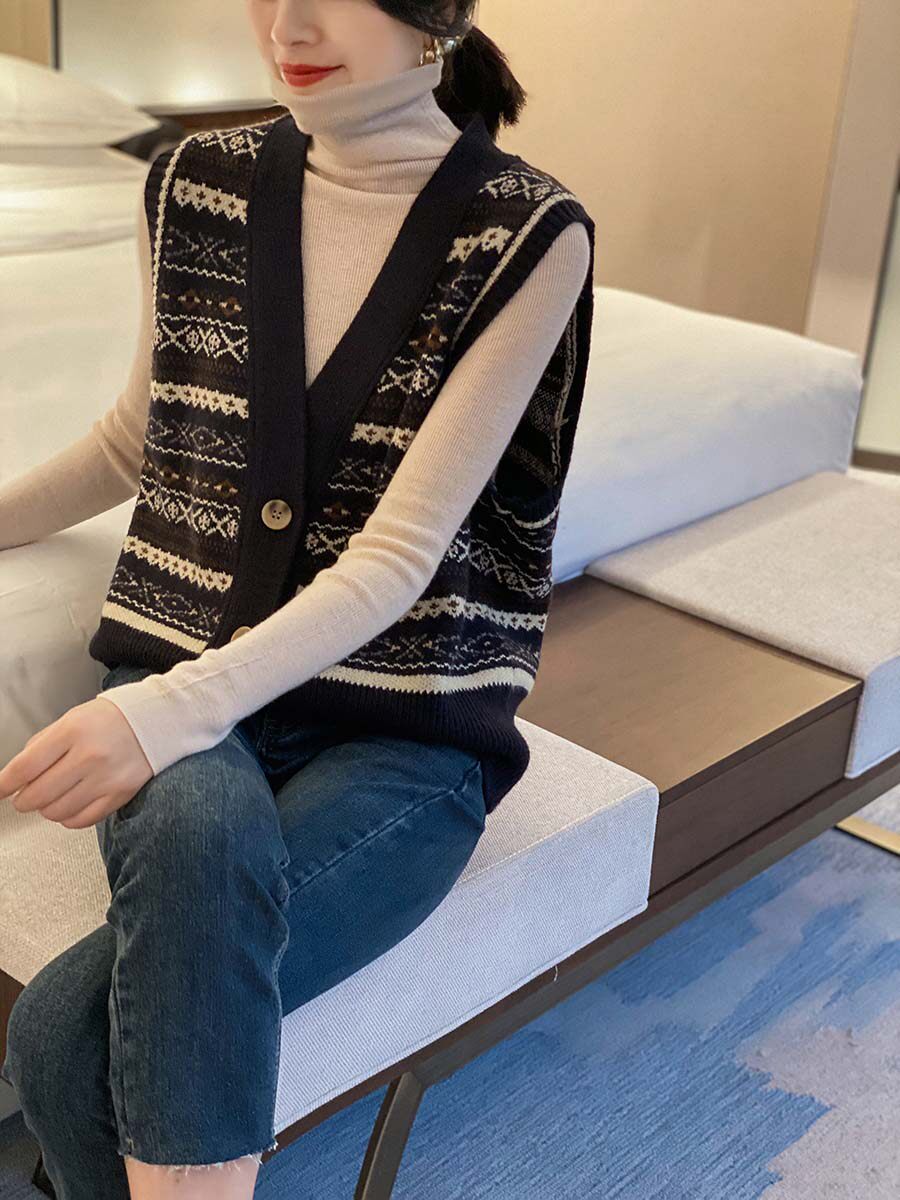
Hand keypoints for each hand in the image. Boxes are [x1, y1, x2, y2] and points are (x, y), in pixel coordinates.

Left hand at [0, 698, 153, 829]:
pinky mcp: (120, 795)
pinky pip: (81, 820)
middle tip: (26, 795)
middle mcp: (89, 756)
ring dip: (46, 808)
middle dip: (24, 799)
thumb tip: (16, 777)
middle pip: (37, 795)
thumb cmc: (112, 719)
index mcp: (73, 731)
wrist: (157, 720)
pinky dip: (67, 818)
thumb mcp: (72, 719)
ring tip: (52, 796)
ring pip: (56, 811)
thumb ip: (42, 745)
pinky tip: (70, 804)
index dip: (4, 784)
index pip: (24, 767)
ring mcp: (106, 778)